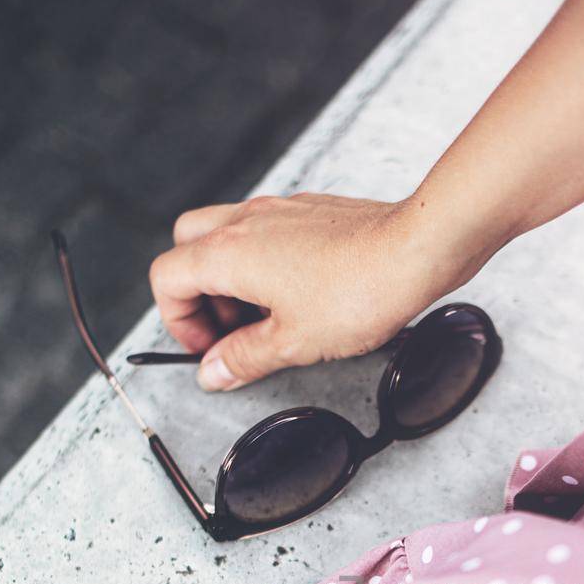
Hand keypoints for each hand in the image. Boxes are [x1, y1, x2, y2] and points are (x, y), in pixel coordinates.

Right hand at [149, 192, 470, 390]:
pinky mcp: (309, 212)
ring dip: (232, 280)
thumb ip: (244, 358)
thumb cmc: (361, 289)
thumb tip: (213, 371)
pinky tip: (298, 296)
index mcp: (228, 253)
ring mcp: (278, 212)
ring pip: (226, 236)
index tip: (208, 350)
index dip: (178, 322)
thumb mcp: (293, 342)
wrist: (417, 249)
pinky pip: (266, 233)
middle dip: (197, 294)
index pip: (166, 279)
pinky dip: (265, 263)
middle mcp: (246, 222)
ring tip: (266, 319)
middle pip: (187, 247)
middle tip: (228, 331)